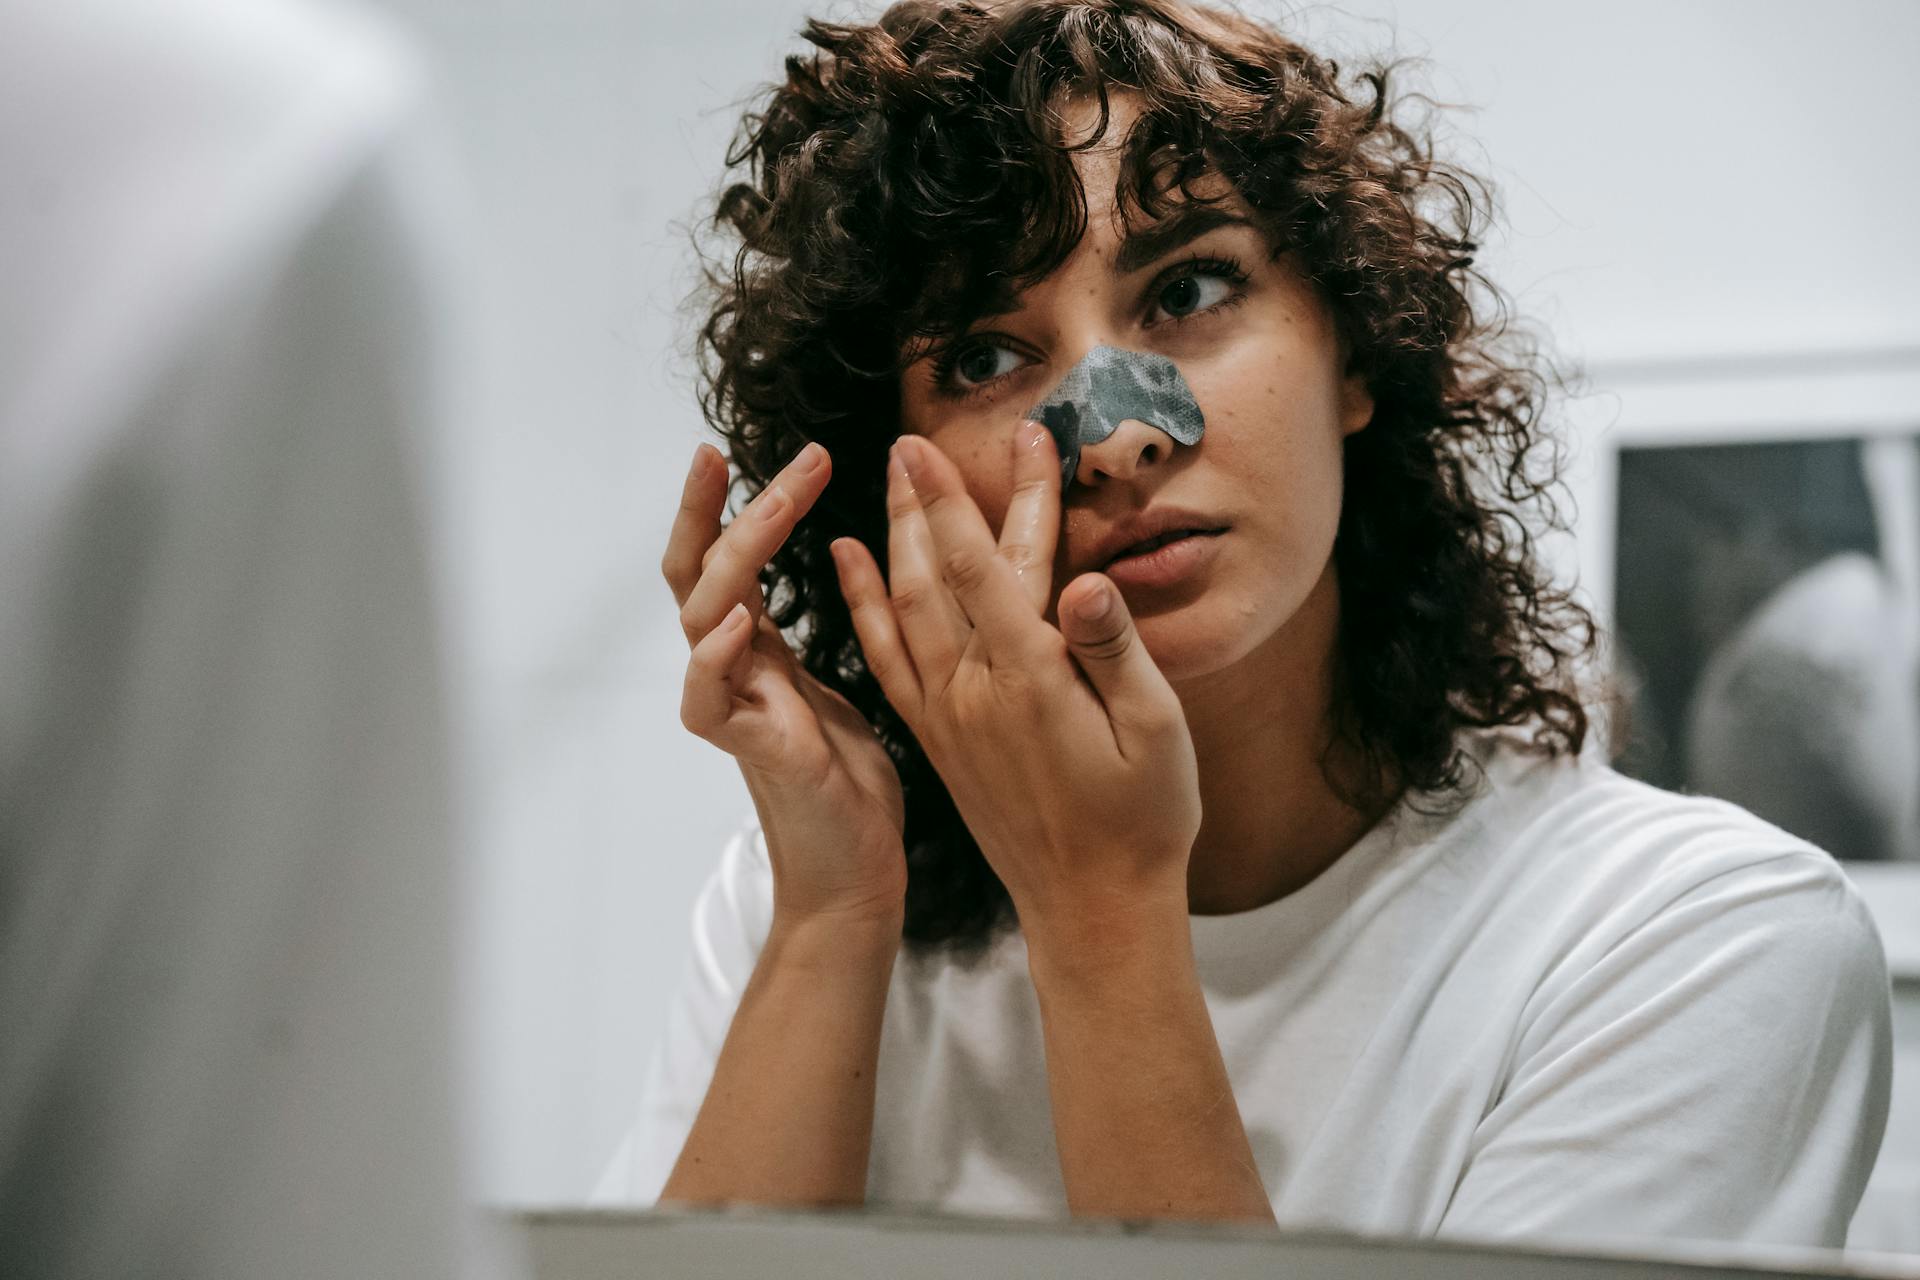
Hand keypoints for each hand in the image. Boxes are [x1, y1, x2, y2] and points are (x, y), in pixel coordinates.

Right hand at [663, 440, 906, 926]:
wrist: (856, 875)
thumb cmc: (854, 782)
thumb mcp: (854, 680)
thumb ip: (845, 621)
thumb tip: (874, 552)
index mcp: (759, 650)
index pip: (726, 559)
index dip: (728, 504)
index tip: (745, 447)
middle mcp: (735, 668)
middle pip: (695, 571)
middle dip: (710, 508)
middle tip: (725, 450)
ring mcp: (736, 706)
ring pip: (702, 614)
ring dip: (736, 553)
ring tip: (773, 505)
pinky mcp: (752, 751)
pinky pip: (707, 699)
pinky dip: (715, 659)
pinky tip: (738, 625)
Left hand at [827, 423, 1200, 927]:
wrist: (1090, 906)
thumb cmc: (1141, 819)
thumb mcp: (1156, 733)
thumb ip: (1117, 652)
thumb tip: (1087, 580)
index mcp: (1031, 680)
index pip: (990, 567)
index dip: (965, 499)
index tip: (944, 443)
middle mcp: (974, 691)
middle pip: (943, 574)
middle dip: (929, 500)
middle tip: (912, 438)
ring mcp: (947, 715)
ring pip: (905, 607)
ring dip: (893, 538)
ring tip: (884, 479)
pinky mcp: (935, 737)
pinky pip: (887, 657)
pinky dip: (864, 604)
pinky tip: (849, 564)